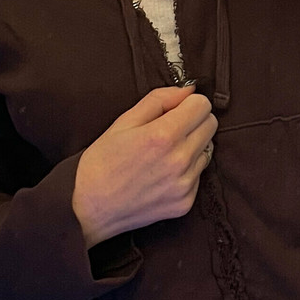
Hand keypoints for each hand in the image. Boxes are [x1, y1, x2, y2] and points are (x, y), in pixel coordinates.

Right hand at [71, 86, 217, 248]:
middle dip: (194, 121)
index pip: (203, 105)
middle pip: (211, 125)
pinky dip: (186, 170)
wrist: (88, 209)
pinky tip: (162, 174)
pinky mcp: (185, 202)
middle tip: (170, 128)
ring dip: (192, 146)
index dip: (189, 103)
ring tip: (163, 154)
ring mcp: (185, 184)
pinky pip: (198, 175)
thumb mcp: (123, 122)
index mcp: (163, 135)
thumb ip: (159, 100)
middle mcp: (180, 160)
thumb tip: (187, 90)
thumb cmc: (101, 164)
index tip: (177, 109)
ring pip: (207, 150)